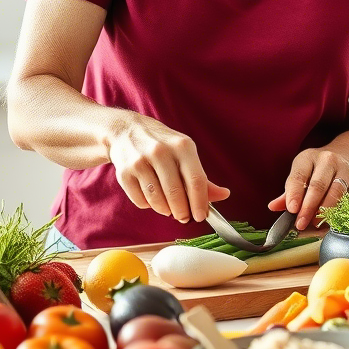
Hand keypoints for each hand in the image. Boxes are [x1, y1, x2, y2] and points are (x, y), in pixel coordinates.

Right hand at [109, 113, 229, 222]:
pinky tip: (153, 198)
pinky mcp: (124, 173)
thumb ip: (202, 177)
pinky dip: (149, 206)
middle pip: (176, 193)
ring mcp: (140, 162)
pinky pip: (140, 201)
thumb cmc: (163, 145)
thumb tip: (225, 195)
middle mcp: (161, 152)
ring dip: (166, 210)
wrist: (126, 131)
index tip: (201, 216)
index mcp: (183, 146)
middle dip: (182, 211)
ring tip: (169, 208)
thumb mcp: (185, 153)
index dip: (200, 202)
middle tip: (185, 217)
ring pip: (157, 200)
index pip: (196, 180)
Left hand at [268, 144, 348, 229]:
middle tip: (300, 224)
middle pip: (318, 186)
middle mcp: (328, 160)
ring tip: (315, 225)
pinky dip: (339, 213)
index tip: (291, 210)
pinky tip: (331, 222)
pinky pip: (348, 200)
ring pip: (336, 193)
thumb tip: (273, 207)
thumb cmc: (320, 168)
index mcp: (308, 157)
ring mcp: (345, 170)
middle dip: (308, 208)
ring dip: (325, 212)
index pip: (299, 176)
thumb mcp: (302, 172)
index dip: (294, 194)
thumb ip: (289, 191)